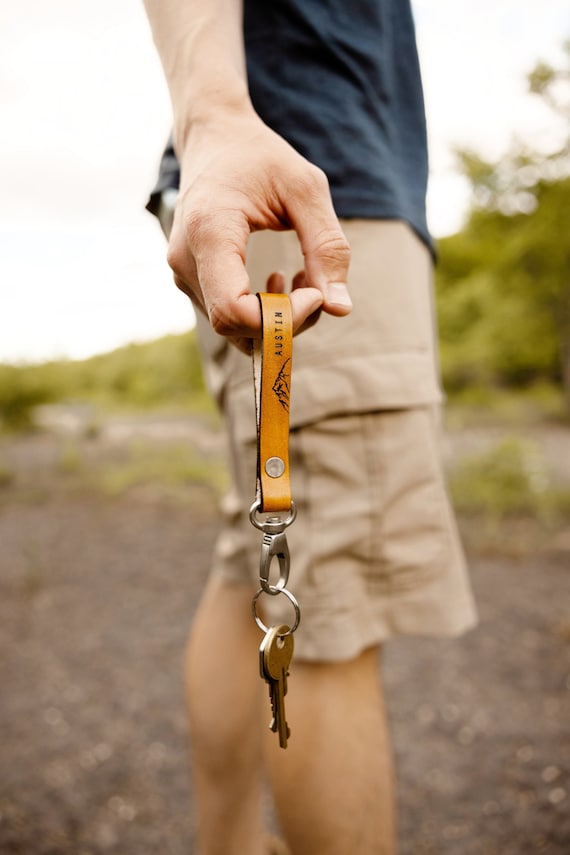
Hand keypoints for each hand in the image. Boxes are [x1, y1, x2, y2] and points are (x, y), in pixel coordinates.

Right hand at [167, 111, 351, 351]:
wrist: (213, 136)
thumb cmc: (260, 156)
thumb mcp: (306, 189)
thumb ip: (327, 247)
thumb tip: (340, 309)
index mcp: (209, 232)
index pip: (235, 312)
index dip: (282, 318)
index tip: (315, 291)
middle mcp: (186, 261)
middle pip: (237, 329)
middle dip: (287, 322)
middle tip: (317, 286)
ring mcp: (184, 275)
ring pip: (235, 331)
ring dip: (279, 318)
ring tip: (302, 279)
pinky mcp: (192, 281)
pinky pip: (230, 317)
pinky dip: (264, 312)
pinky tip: (281, 281)